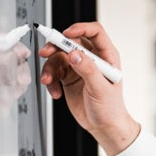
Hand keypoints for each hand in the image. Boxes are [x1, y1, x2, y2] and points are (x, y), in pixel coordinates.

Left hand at [0, 22, 31, 155]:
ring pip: (14, 60)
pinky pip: (18, 75)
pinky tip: (16, 93)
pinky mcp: (4, 83)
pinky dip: (20, 83)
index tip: (6, 39)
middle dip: (15, 52)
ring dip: (21, 70)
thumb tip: (8, 49)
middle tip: (23, 56)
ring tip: (20, 83)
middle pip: (3, 44)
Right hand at [38, 21, 140, 153]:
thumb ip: (88, 69)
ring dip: (50, 68)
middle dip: (56, 46)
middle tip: (45, 52)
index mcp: (106, 56)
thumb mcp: (100, 88)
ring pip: (59, 57)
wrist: (103, 127)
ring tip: (48, 81)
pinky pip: (55, 72)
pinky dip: (51, 81)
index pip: (94, 32)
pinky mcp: (69, 77)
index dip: (80, 28)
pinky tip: (55, 92)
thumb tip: (75, 53)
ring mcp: (79, 67)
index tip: (66, 34)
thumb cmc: (110, 109)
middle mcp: (92, 59)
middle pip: (71, 42)